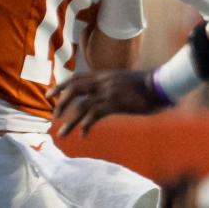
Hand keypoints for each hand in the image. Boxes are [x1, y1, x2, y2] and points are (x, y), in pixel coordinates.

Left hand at [48, 70, 167, 136]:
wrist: (159, 84)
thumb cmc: (144, 85)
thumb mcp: (122, 80)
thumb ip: (109, 84)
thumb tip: (99, 93)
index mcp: (104, 75)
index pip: (77, 77)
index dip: (61, 86)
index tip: (49, 95)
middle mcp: (103, 82)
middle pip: (74, 89)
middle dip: (61, 103)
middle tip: (54, 115)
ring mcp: (108, 92)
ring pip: (81, 106)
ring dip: (70, 121)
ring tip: (62, 134)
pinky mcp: (115, 104)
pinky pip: (95, 115)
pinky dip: (86, 125)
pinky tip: (84, 134)